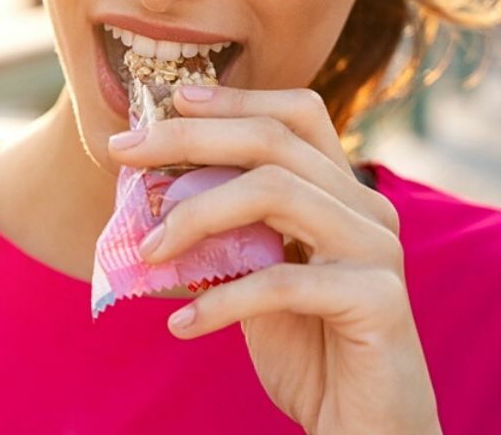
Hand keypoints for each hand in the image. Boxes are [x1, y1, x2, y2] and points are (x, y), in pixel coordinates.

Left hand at [107, 85, 441, 434]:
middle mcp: (367, 208)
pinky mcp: (377, 301)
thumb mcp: (256, 275)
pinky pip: (281, 283)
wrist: (365, 429)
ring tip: (146, 252)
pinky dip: (220, 302)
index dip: (235, 99)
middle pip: (273, 141)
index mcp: (342, 193)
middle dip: (188, 138)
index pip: (297, 114)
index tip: (171, 99)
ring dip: (195, 215)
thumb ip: (226, 231)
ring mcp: (377, 250)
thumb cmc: (308, 347)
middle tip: (122, 151)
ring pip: (275, 192)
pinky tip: (181, 325)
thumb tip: (152, 192)